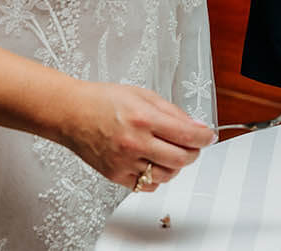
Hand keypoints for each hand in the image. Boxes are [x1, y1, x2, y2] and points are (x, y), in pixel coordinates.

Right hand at [60, 82, 214, 190]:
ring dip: (176, 166)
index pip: (188, 135)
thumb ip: (172, 112)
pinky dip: (156, 177)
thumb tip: (196, 126)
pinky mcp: (115, 175)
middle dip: (194, 152)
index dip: (205, 137)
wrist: (72, 113)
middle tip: (192, 145)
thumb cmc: (103, 101)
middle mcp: (135, 142)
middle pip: (181, 159)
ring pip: (167, 175)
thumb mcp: (143, 95)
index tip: (209, 136)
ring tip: (171, 152)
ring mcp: (125, 162)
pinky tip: (153, 163)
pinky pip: (146, 185)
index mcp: (144, 118)